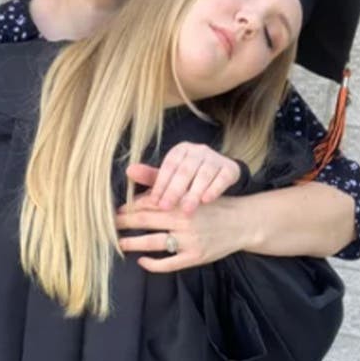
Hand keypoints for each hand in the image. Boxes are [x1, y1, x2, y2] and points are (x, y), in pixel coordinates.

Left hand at [116, 146, 243, 273]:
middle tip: (107, 225)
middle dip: (124, 223)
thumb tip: (134, 173)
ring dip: (133, 243)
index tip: (113, 209)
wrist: (242, 222)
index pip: (148, 202)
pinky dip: (153, 264)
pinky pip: (169, 263)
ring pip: (154, 242)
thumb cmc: (211, 204)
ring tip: (119, 243)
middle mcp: (184, 218)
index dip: (128, 206)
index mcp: (181, 200)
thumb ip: (164, 185)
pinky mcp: (195, 256)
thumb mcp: (191, 190)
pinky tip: (142, 261)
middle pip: (145, 220)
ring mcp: (189, 239)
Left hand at [127, 145, 241, 214]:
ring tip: (185, 210)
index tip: (153, 201)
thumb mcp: (172, 176)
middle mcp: (198, 150)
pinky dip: (214, 188)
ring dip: (194, 192)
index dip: (160, 183)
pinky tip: (206, 201)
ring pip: (203, 174)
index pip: (169, 165)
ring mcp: (215, 158)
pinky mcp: (230, 168)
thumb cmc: (191, 179)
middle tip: (165, 207)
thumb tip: (129, 170)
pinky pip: (222, 178)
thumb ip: (152, 176)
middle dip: (174, 189)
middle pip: (184, 170)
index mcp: (181, 150)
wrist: (223, 178)